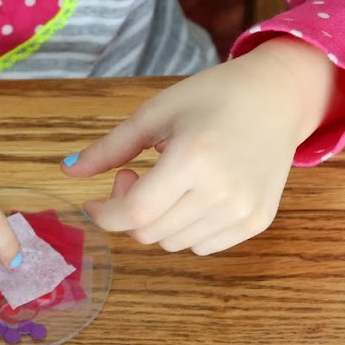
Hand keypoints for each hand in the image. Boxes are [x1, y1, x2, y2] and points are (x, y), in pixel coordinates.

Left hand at [62, 39, 338, 254]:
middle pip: (150, 233)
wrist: (277, 97)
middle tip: (138, 175)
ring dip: (159, 222)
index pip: (135, 214)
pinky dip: (187, 229)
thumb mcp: (155, 113)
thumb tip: (67, 173)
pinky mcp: (258, 221)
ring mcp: (243, 211)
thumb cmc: (213, 97)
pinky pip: (203, 246)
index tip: (94, 202)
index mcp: (193, 159)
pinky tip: (196, 195)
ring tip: (170, 183)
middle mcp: (222, 192)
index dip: (105, 214)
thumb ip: (110, 148)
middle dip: (130, 212)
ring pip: (174, 244)